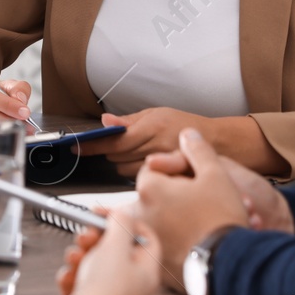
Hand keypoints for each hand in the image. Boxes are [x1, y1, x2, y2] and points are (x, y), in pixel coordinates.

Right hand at [58, 210, 161, 294]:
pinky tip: (69, 278)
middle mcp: (132, 284)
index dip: (125, 220)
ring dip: (80, 255)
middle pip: (115, 248)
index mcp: (146, 271)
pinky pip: (80, 280)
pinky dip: (72, 276)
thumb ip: (120, 223)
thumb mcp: (115, 247)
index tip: (105, 213)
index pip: (144, 236)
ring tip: (74, 258)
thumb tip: (122, 213)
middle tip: (85, 236)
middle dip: (95, 238)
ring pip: (94, 263)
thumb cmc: (104, 294)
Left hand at [79, 107, 211, 176]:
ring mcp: (161, 166)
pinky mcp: (166, 180)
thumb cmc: (187, 126)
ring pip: (124, 169)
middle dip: (114, 151)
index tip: (76, 147)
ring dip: (125, 163)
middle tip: (128, 144)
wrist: (218, 143)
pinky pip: (138, 180)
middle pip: (116, 157)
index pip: (113, 140)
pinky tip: (150, 165)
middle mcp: (155, 148)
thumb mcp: (157, 114)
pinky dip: (137, 173)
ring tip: (143, 153)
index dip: (92, 145)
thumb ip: (128, 121)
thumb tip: (105, 121)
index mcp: (152, 128)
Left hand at [135, 129, 250, 292]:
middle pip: (148, 197)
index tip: (188, 182)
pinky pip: (157, 248)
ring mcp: (144, 241)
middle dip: (167, 198)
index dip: (171, 173)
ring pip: (150, 223)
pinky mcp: (153, 264)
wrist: (231, 262)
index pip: (151, 170)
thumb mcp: (216, 173)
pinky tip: (190, 244)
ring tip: (193, 225)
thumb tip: (187, 134)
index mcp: (149, 189)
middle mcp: (139, 214)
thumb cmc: (222, 217)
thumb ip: (198, 150)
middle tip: (193, 204)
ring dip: (165, 222)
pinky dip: (169, 245)